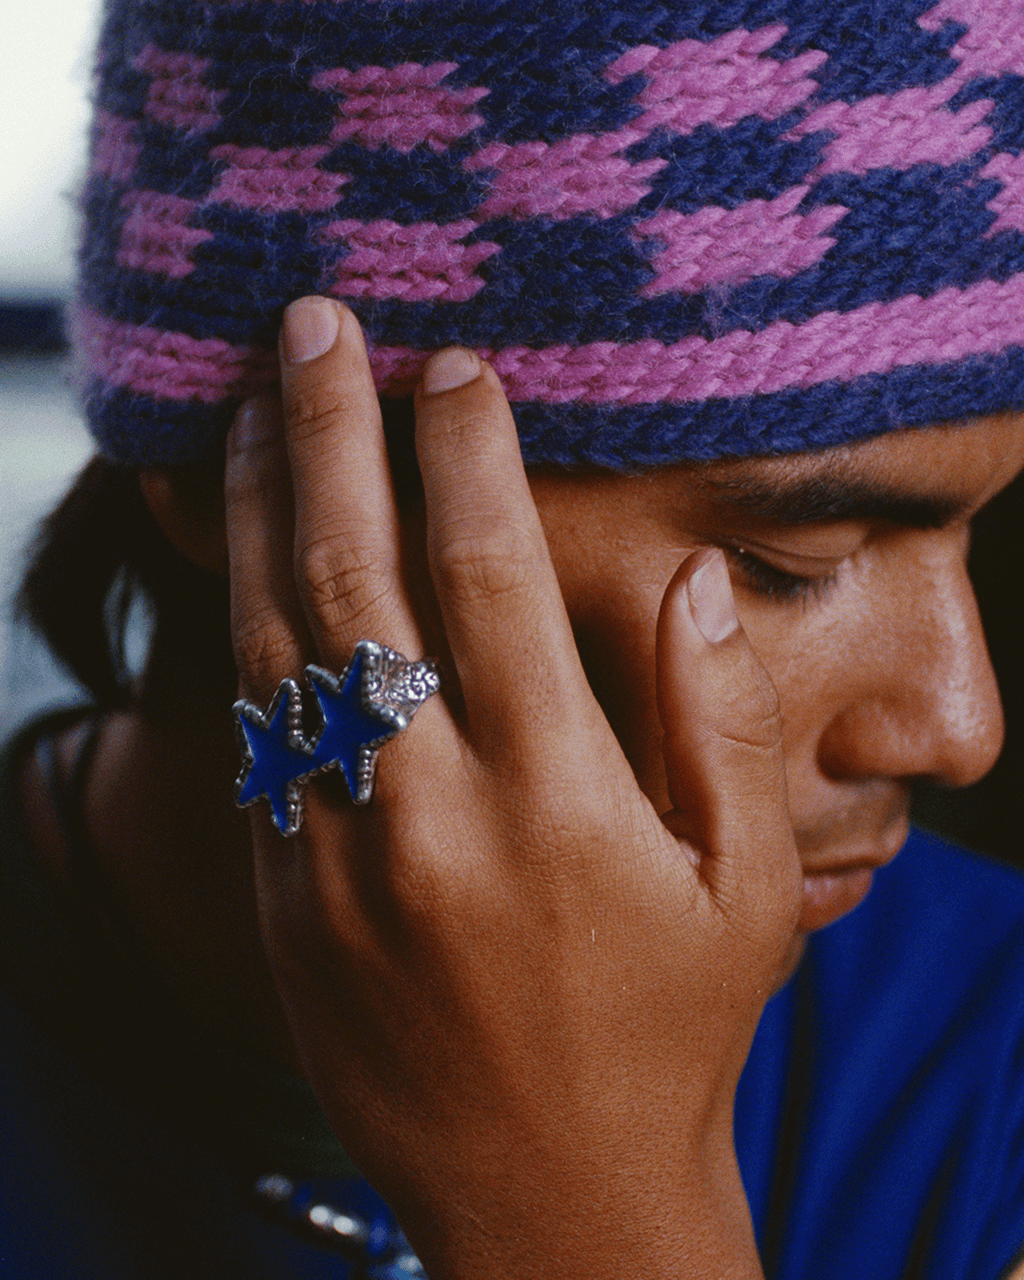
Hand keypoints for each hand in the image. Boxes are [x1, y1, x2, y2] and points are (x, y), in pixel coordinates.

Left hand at [224, 297, 800, 1278]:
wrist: (542, 1192)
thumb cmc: (668, 1032)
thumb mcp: (748, 890)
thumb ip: (726, 724)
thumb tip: (695, 577)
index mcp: (557, 807)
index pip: (494, 579)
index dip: (471, 454)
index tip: (459, 365)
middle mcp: (430, 819)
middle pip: (359, 579)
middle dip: (334, 432)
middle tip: (315, 324)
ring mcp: (338, 858)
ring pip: (275, 641)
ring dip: (263, 505)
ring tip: (257, 403)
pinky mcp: (286, 895)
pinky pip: (249, 730)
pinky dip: (238, 617)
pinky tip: (241, 545)